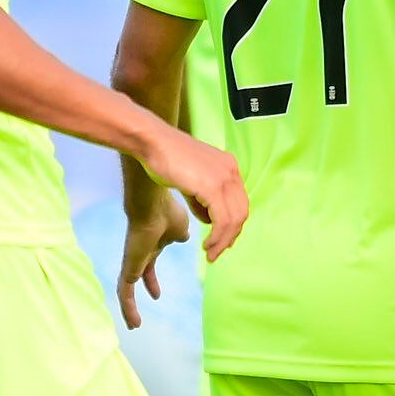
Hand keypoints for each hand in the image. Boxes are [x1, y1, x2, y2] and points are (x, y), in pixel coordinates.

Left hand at [116, 191, 190, 329]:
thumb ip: (180, 235)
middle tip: (139, 311)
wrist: (153, 206)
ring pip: (126, 290)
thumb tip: (183, 238)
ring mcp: (132, 262)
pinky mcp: (128, 268)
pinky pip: (125, 294)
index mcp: (152, 246)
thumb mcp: (180, 228)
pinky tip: (133, 323)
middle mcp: (140, 255)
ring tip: (133, 325)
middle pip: (137, 277)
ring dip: (129, 308)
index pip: (149, 267)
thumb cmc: (167, 212)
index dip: (152, 282)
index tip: (156, 296)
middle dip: (138, 293)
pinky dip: (127, 308)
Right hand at [140, 127, 247, 260]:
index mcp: (228, 166)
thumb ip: (203, 199)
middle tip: (216, 252)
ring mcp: (224, 177)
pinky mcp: (213, 186)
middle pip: (241, 212)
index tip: (222, 241)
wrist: (153, 142)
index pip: (239, 202)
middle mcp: (231, 171)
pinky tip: (207, 245)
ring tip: (210, 253)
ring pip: (234, 220)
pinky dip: (217, 237)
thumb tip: (209, 219)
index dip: (233, 225)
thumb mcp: (191, 181)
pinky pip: (222, 220)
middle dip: (230, 236)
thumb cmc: (165, 159)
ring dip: (223, 241)